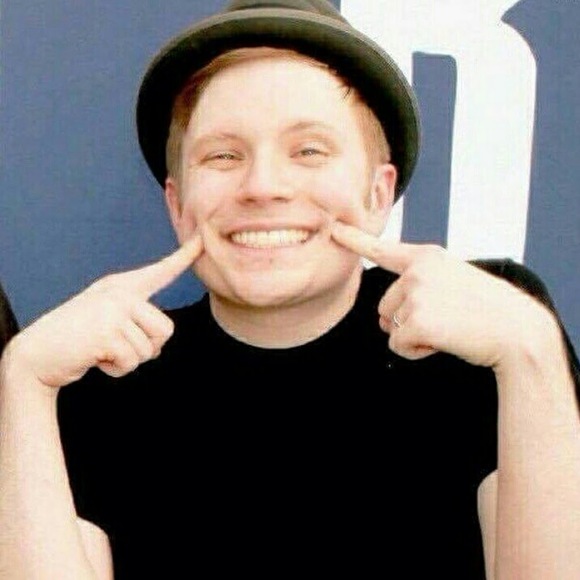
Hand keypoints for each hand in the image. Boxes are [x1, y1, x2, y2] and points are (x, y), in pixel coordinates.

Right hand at [5, 236, 202, 387]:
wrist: (37, 354)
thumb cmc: (77, 339)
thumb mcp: (108, 321)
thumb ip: (135, 323)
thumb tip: (158, 344)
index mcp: (123, 287)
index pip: (161, 271)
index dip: (185, 257)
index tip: (202, 240)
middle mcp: (120, 293)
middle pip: (166, 329)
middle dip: (147, 348)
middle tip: (116, 345)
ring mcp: (112, 310)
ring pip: (150, 349)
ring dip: (130, 360)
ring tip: (103, 350)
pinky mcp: (106, 332)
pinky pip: (132, 362)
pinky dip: (117, 370)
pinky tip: (96, 358)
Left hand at [331, 222, 556, 368]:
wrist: (516, 329)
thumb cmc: (486, 308)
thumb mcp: (454, 280)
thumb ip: (419, 286)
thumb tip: (386, 319)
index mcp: (426, 257)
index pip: (384, 249)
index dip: (355, 239)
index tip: (333, 229)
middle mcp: (416, 271)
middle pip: (385, 306)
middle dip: (406, 320)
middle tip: (444, 319)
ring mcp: (415, 294)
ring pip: (390, 327)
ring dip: (413, 336)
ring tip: (447, 328)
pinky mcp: (416, 320)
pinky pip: (398, 345)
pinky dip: (416, 351)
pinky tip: (443, 342)